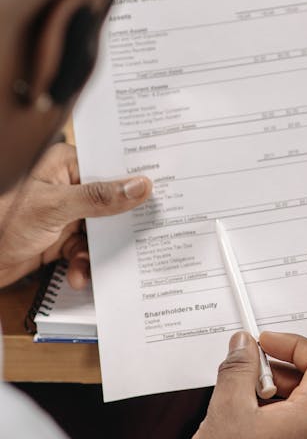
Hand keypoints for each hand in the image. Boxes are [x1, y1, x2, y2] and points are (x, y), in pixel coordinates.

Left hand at [0, 141, 151, 288]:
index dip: (134, 182)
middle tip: (138, 238)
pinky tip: (77, 273)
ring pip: (99, 231)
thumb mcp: (54, 207)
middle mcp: (66, 186)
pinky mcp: (59, 237)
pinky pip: (84, 250)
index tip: (159, 194)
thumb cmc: (2, 220)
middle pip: (109, 202)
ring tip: (86, 265)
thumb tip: (138, 186)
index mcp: (64, 165)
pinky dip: (83, 264)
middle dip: (118, 227)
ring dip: (96, 252)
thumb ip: (99, 197)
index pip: (109, 168)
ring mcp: (64, 213)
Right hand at [150, 330, 306, 438]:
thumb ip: (240, 368)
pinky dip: (287, 427)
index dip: (295, 345)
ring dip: (283, 401)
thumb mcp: (225, 409)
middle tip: (249, 376)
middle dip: (283, 374)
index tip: (269, 345)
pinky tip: (253, 435)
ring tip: (246, 409)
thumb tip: (245, 347)